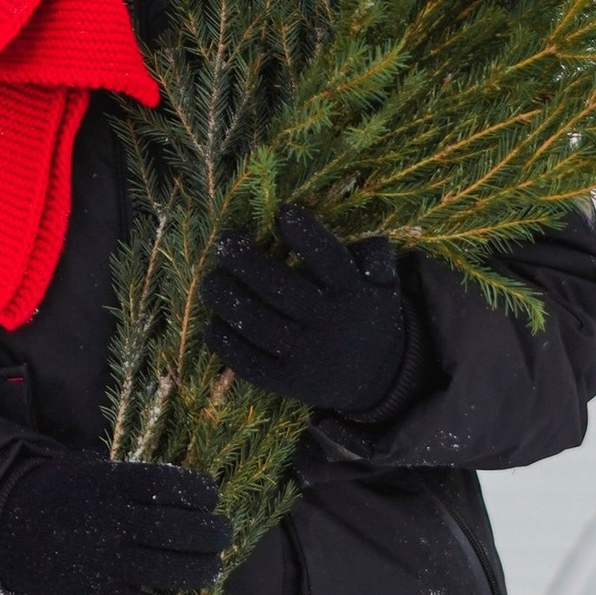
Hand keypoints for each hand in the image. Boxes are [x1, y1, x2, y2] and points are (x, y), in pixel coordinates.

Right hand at [0, 456, 231, 594]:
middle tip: (223, 536)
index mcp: (110, 484)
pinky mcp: (94, 593)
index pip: (167, 484)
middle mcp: (111, 520)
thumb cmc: (58, 496)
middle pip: (176, 528)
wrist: (6, 528)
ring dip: (200, 571)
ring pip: (166, 568)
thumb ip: (131, 482)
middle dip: (211, 534)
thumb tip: (186, 495)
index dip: (198, 492)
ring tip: (212, 569)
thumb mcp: (90, 473)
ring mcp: (103, 558)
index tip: (212, 499)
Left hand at [204, 205, 412, 419]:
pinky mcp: (288, 382)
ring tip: (211, 281)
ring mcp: (308, 356)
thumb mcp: (384, 286)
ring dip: (225, 299)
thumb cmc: (367, 314)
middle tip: (225, 243)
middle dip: (246, 261)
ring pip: (256, 324)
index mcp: (355, 293)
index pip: (330, 260)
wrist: (378, 377)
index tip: (283, 213)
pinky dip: (226, 343)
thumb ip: (376, 258)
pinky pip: (249, 362)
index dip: (306, 235)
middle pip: (280, 288)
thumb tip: (365, 244)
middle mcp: (330, 324)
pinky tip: (214, 324)